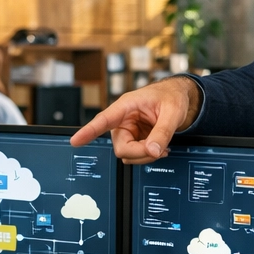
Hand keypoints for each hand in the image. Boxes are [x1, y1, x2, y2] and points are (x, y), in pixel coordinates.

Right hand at [69, 77, 201, 163]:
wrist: (178, 98)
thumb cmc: (172, 97)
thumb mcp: (172, 112)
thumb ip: (163, 132)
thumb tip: (153, 151)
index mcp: (126, 106)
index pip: (103, 120)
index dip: (88, 131)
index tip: (75, 141)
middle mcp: (123, 120)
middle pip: (121, 147)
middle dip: (140, 152)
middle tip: (158, 150)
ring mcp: (128, 131)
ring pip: (128, 154)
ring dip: (145, 156)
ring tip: (162, 147)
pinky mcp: (134, 139)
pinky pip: (136, 155)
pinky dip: (149, 156)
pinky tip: (159, 148)